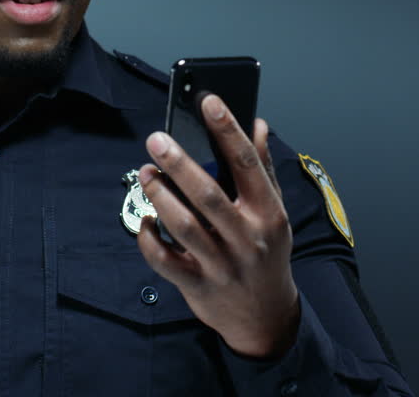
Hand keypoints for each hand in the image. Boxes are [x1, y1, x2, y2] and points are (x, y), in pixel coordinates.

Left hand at [134, 93, 299, 359]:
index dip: (228, 129)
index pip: (247, 163)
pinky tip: (144, 222)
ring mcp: (222, 264)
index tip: (208, 101)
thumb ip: (263, 168)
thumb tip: (259, 123)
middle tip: (156, 140)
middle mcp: (246, 237)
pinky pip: (166, 262)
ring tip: (146, 173)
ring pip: (185, 226)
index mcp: (268, 213)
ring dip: (160, 197)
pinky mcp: (198, 286)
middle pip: (208, 195)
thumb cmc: (267, 253)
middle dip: (179, 164)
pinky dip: (149, 241)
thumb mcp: (274, 212)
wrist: (267, 316)